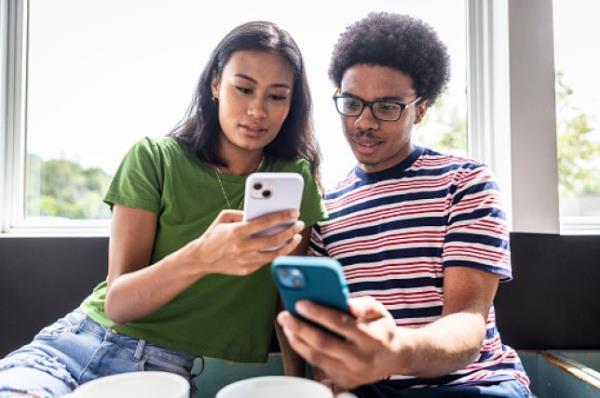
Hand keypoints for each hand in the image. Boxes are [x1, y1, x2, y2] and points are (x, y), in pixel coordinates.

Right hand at [184, 209, 303, 275]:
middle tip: (299, 224)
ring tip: (296, 237)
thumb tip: (260, 211)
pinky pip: (266, 261)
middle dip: (290, 231)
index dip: (282, 217)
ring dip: (288, 245)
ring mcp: (245, 260)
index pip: (265, 223)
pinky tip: (284, 246)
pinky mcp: (247, 270)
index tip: (294, 212)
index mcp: (237, 231)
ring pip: (274, 254)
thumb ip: (241, 213)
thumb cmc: (214, 235)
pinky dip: (277, 254)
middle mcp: (242, 247)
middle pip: (273, 240)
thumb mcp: (223, 218)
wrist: (201, 258)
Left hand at [277, 296, 404, 389]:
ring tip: (287, 325)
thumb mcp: (378, 310)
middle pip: (323, 343)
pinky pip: (319, 366)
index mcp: (372, 338)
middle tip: (285, 315)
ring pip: (317, 358)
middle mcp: (361, 358)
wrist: (395, 357)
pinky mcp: (344, 381)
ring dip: (297, 340)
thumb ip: (361, 304)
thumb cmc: (382, 328)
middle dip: (300, 328)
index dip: (318, 313)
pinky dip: (304, 351)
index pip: (340, 324)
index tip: (300, 303)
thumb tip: (343, 301)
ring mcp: (352, 373)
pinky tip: (297, 337)